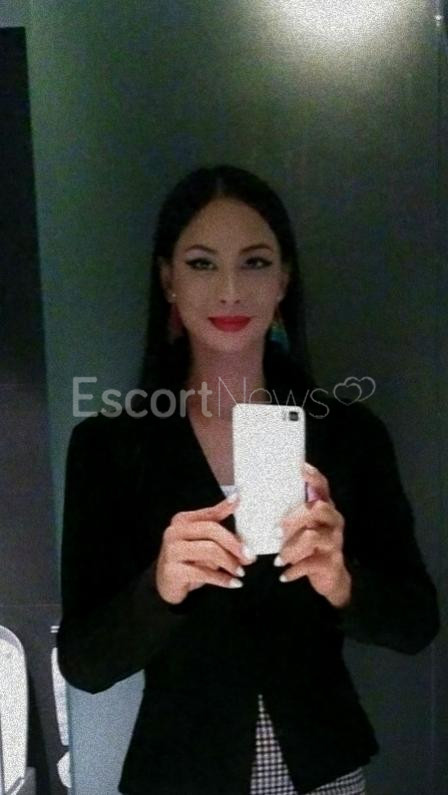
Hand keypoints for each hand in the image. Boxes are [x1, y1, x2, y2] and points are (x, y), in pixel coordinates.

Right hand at [155, 493, 256, 603]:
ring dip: (230, 562)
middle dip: (234, 543)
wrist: (166, 585)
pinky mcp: (172, 571)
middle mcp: (174, 532)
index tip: (238, 500)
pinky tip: (233, 583)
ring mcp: (172, 551)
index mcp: (183, 521)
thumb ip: (220, 535)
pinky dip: (222, 579)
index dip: (224, 507)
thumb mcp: (202, 543)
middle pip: (211, 530)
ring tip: (240, 572)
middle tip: (249, 556)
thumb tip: (244, 538)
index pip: (208, 513)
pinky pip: (204, 573)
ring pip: (210, 550)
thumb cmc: (188, 560)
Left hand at [274, 463, 351, 607]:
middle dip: (294, 518)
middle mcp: (333, 521)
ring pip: (313, 537)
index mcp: (325, 509)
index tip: (301, 468)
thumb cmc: (310, 548)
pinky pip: (311, 563)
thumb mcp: (302, 529)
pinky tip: (283, 575)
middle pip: (317, 509)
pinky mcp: (332, 562)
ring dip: (290, 548)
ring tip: (278, 559)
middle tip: (276, 532)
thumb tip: (251, 504)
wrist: (331, 578)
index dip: (314, 477)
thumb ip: (289, 516)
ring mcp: (335, 541)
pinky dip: (294, 570)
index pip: (323, 487)